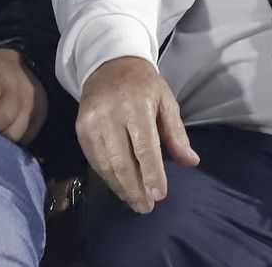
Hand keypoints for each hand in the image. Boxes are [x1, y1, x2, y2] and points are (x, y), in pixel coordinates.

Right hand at [76, 56, 198, 213]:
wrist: (108, 64)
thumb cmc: (143, 85)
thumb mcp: (166, 100)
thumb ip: (176, 133)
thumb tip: (190, 161)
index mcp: (136, 105)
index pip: (144, 147)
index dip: (152, 174)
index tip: (160, 195)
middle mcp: (110, 114)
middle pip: (122, 161)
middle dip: (135, 188)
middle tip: (147, 207)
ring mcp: (91, 122)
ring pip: (106, 164)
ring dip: (121, 187)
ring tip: (136, 202)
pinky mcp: (80, 129)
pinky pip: (94, 160)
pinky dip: (108, 177)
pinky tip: (120, 186)